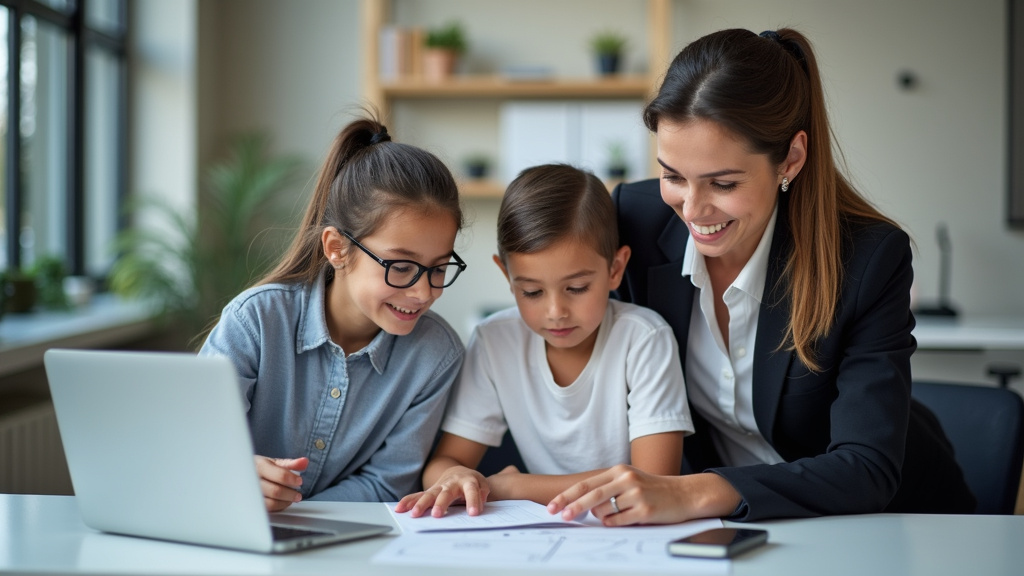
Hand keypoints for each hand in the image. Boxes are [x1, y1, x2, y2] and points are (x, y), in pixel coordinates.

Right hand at [254, 456, 307, 511]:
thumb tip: (304, 462)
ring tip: (291, 499)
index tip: (299, 481)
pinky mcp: (251, 504)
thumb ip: (290, 463)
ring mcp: (250, 493)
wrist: (244, 474)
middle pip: (275, 491)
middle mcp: (253, 480)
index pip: (279, 474)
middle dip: (290, 494)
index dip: (292, 479)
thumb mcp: (274, 463)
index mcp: (260, 466)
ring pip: (270, 503)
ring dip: (285, 502)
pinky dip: (277, 507)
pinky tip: (282, 503)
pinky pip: (266, 509)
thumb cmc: (261, 469)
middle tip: (298, 495)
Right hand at [395, 466, 489, 517]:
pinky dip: (409, 501)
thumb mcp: (482, 485)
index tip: (474, 513)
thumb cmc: (471, 482)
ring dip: (421, 504)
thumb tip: (478, 505)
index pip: (471, 491)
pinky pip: (418, 496)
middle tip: (438, 515)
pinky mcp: (429, 491)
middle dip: (441, 503)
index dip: (473, 501)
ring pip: (429, 495)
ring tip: (415, 514)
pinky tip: (400, 508)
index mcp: (467, 481)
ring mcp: (439, 487)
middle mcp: (451, 483)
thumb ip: (482, 494)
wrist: (459, 472)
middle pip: (446, 493)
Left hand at [546, 465, 740, 525]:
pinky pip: (618, 521)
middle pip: (591, 495)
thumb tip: (581, 505)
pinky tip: (623, 519)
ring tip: (617, 515)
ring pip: (605, 511)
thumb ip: (608, 488)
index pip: (586, 484)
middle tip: (561, 516)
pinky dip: (615, 523)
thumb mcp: (629, 481)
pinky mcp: (644, 509)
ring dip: (603, 518)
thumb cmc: (653, 489)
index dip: (567, 496)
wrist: (684, 494)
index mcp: (618, 471)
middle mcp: (626, 479)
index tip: (552, 506)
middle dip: (573, 507)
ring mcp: (635, 494)